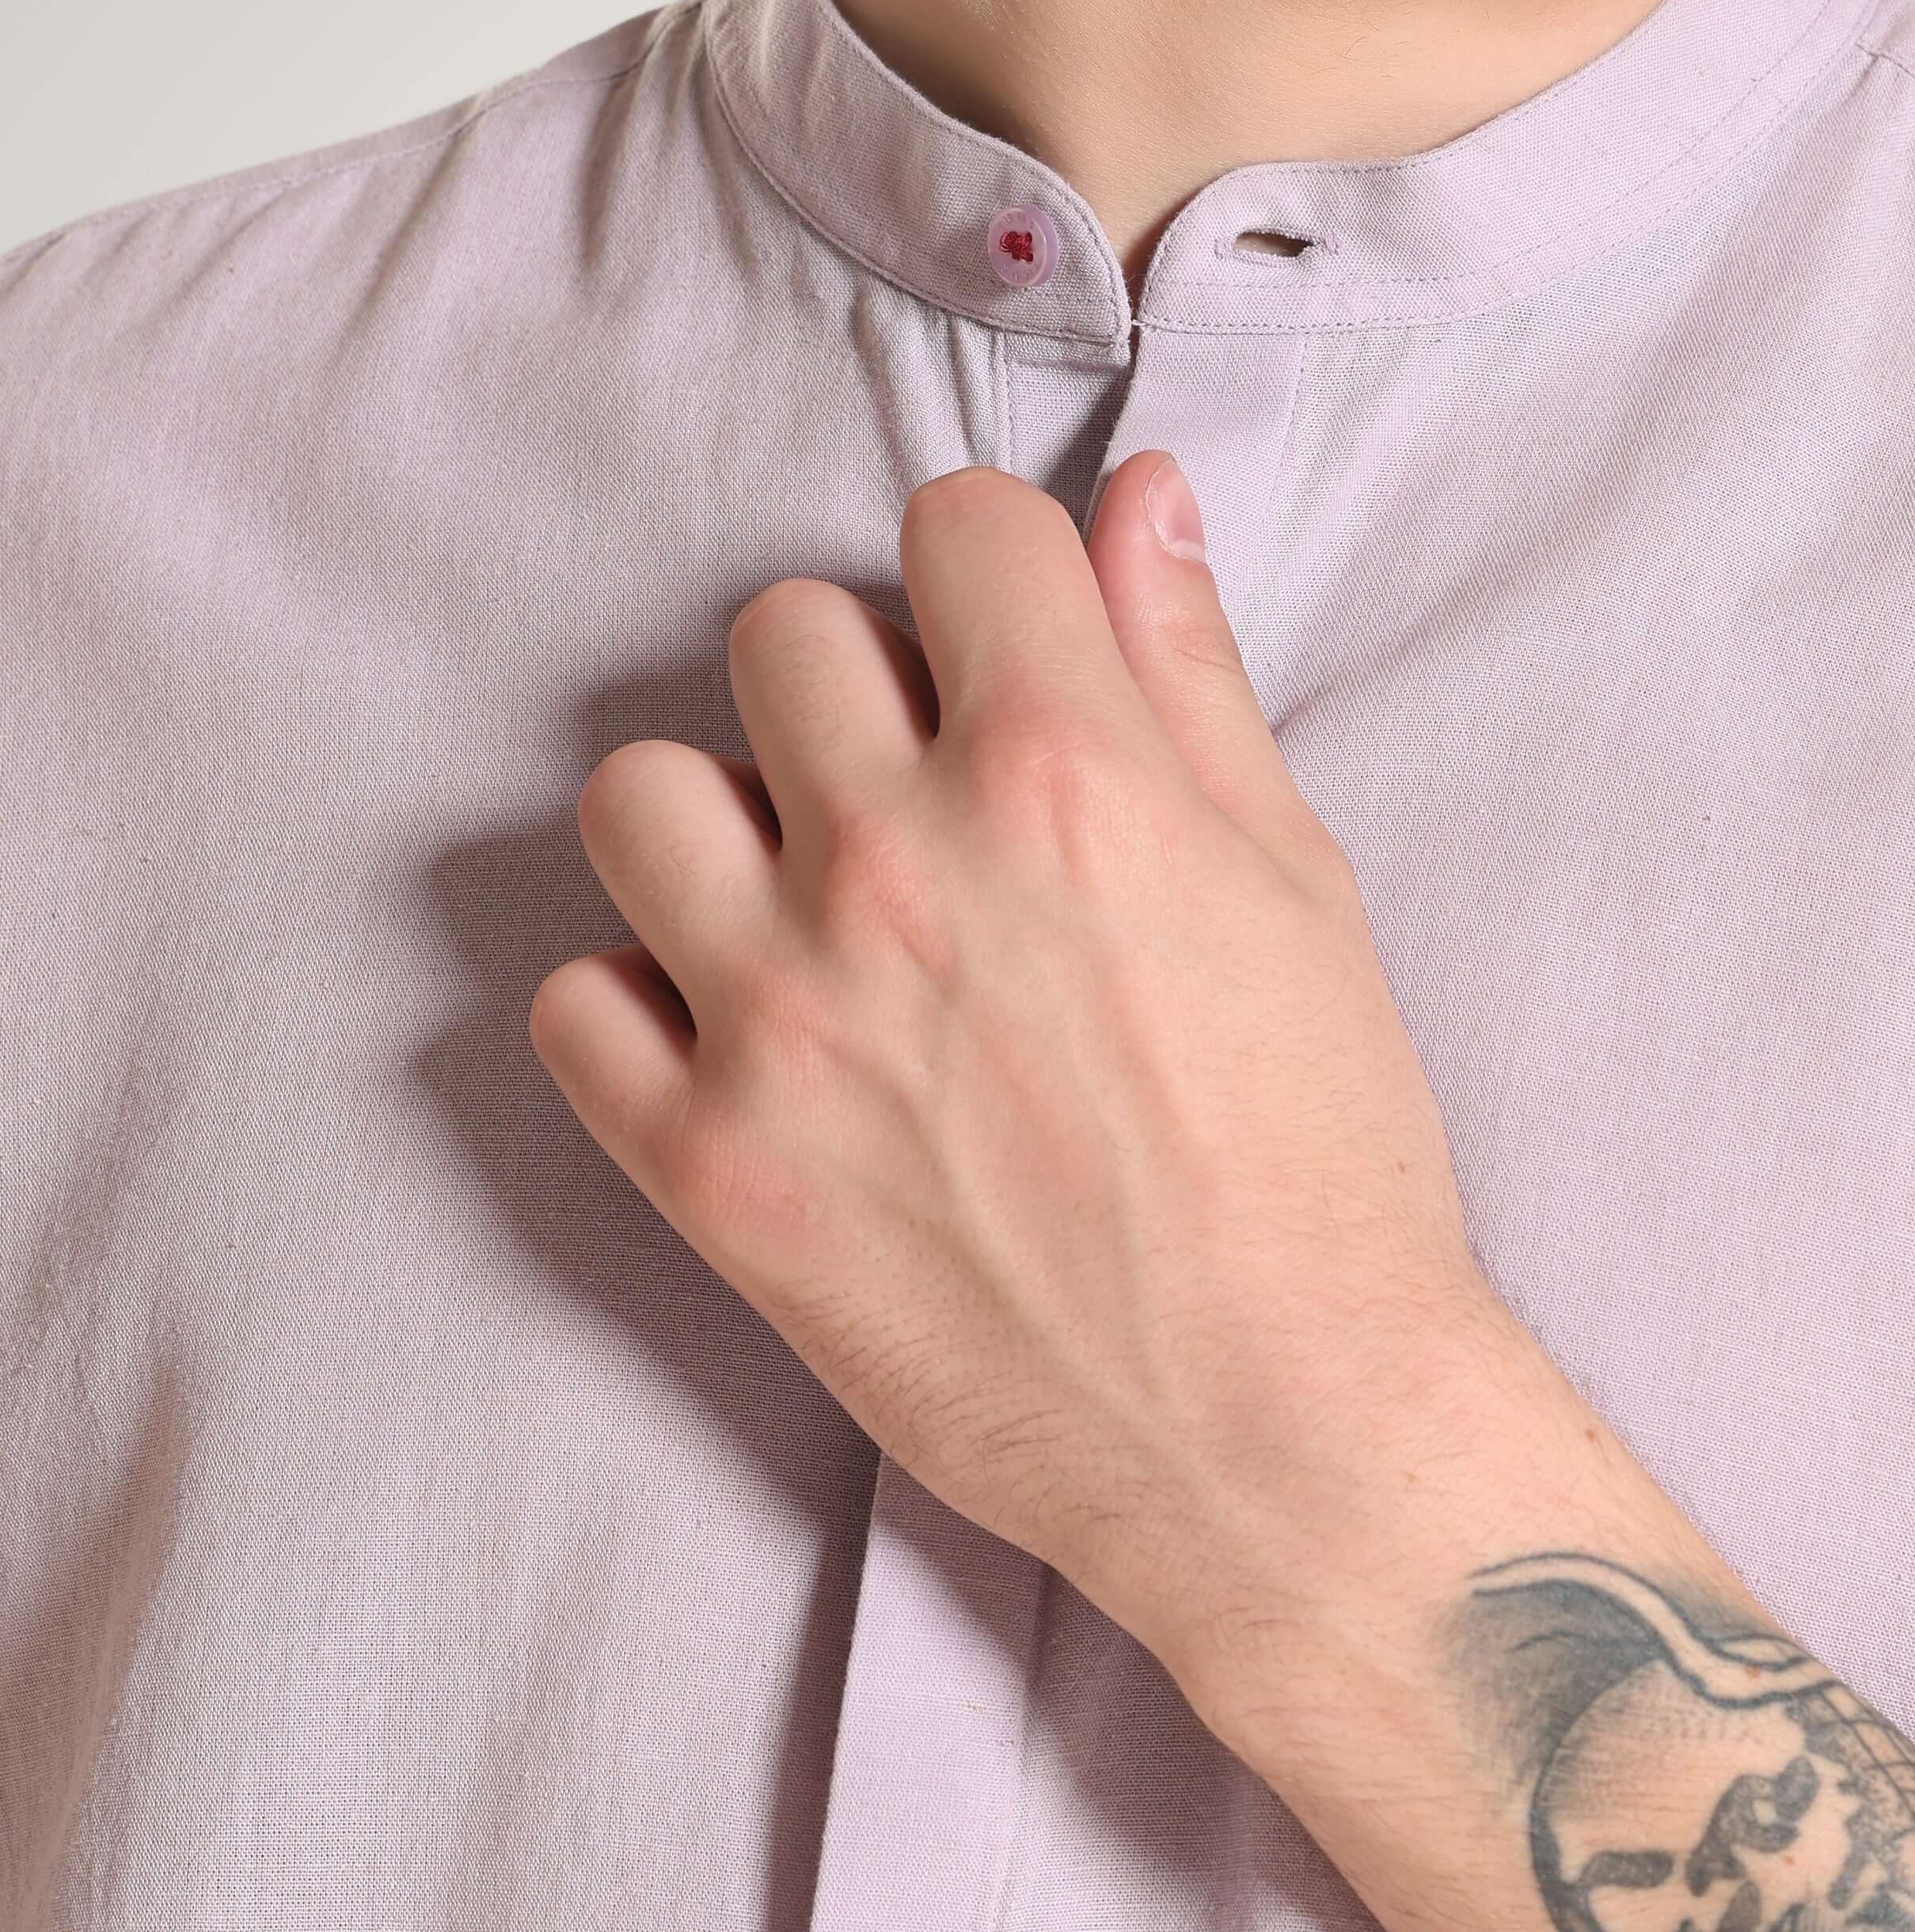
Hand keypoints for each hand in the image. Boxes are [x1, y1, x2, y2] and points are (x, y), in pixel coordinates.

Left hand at [527, 451, 1526, 1694]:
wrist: (1284, 1432)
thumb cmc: (1325, 1157)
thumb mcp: (1296, 885)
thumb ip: (1193, 675)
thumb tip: (1140, 499)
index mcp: (1063, 771)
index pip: (955, 523)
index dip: (998, 572)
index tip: (1014, 645)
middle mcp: (900, 865)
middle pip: (779, 633)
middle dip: (860, 685)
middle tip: (926, 793)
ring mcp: (784, 1019)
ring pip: (635, 794)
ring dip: (722, 825)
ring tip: (811, 907)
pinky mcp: (711, 1169)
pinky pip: (572, 1009)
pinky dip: (642, 1009)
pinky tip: (745, 1041)